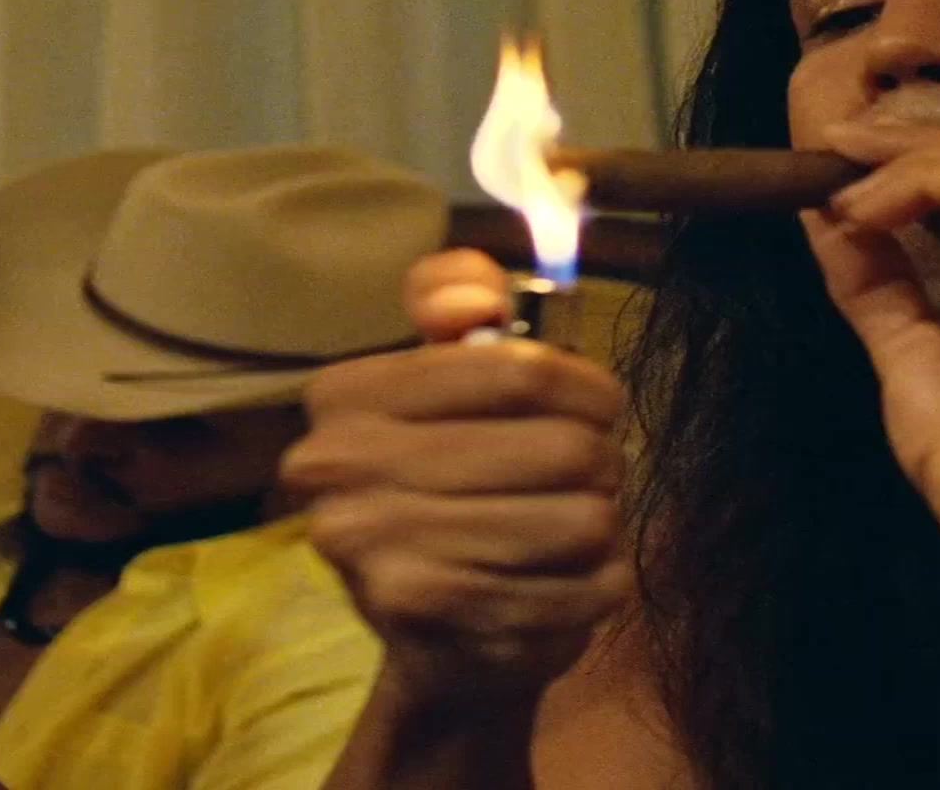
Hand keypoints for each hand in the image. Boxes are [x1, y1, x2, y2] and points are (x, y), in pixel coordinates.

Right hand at [283, 250, 632, 713]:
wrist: (437, 637)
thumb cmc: (457, 480)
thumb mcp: (449, 374)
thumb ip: (456, 302)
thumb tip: (472, 305)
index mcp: (341, 398)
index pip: (523, 372)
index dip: (588, 388)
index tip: (597, 406)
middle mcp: (338, 474)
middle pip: (563, 448)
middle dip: (598, 463)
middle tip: (583, 479)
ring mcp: (379, 557)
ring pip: (583, 520)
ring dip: (600, 525)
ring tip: (572, 529)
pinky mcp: (438, 627)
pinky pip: (581, 590)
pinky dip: (597, 586)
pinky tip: (567, 582)